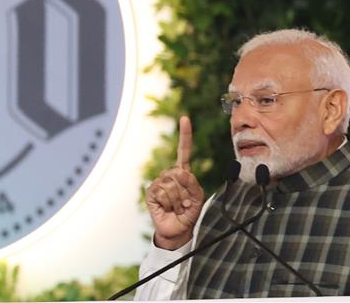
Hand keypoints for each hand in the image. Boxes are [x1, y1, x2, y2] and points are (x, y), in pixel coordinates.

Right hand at [145, 115, 204, 249]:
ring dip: (179, 200)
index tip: (184, 118)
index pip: (184, 150)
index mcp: (183, 172)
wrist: (178, 231)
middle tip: (186, 204)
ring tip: (178, 208)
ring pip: (171, 184)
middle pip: (180, 173)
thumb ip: (193, 183)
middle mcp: (170, 174)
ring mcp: (159, 182)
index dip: (184, 135)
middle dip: (186, 191)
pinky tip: (168, 209)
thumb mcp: (198, 197)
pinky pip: (162, 192)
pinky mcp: (151, 192)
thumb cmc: (189, 213)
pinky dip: (170, 203)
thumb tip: (180, 172)